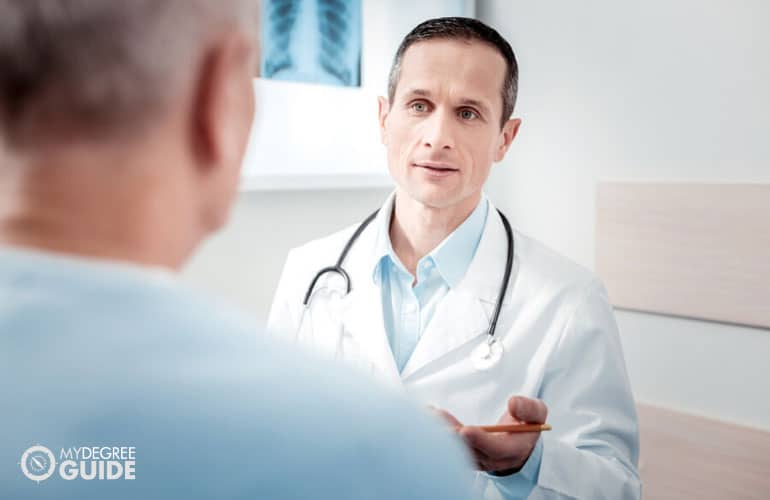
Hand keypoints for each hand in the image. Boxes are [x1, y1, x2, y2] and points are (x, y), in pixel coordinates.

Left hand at [431, 395, 547, 473]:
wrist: (521, 441)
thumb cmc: (527, 424)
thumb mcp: (537, 413)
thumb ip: (528, 408)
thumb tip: (513, 403)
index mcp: (513, 449)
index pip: (495, 449)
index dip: (481, 441)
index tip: (467, 430)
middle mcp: (493, 458)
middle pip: (471, 451)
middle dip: (453, 435)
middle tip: (438, 419)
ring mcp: (478, 458)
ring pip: (457, 449)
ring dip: (442, 433)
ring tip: (429, 414)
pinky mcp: (467, 454)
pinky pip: (451, 447)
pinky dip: (439, 433)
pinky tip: (428, 417)